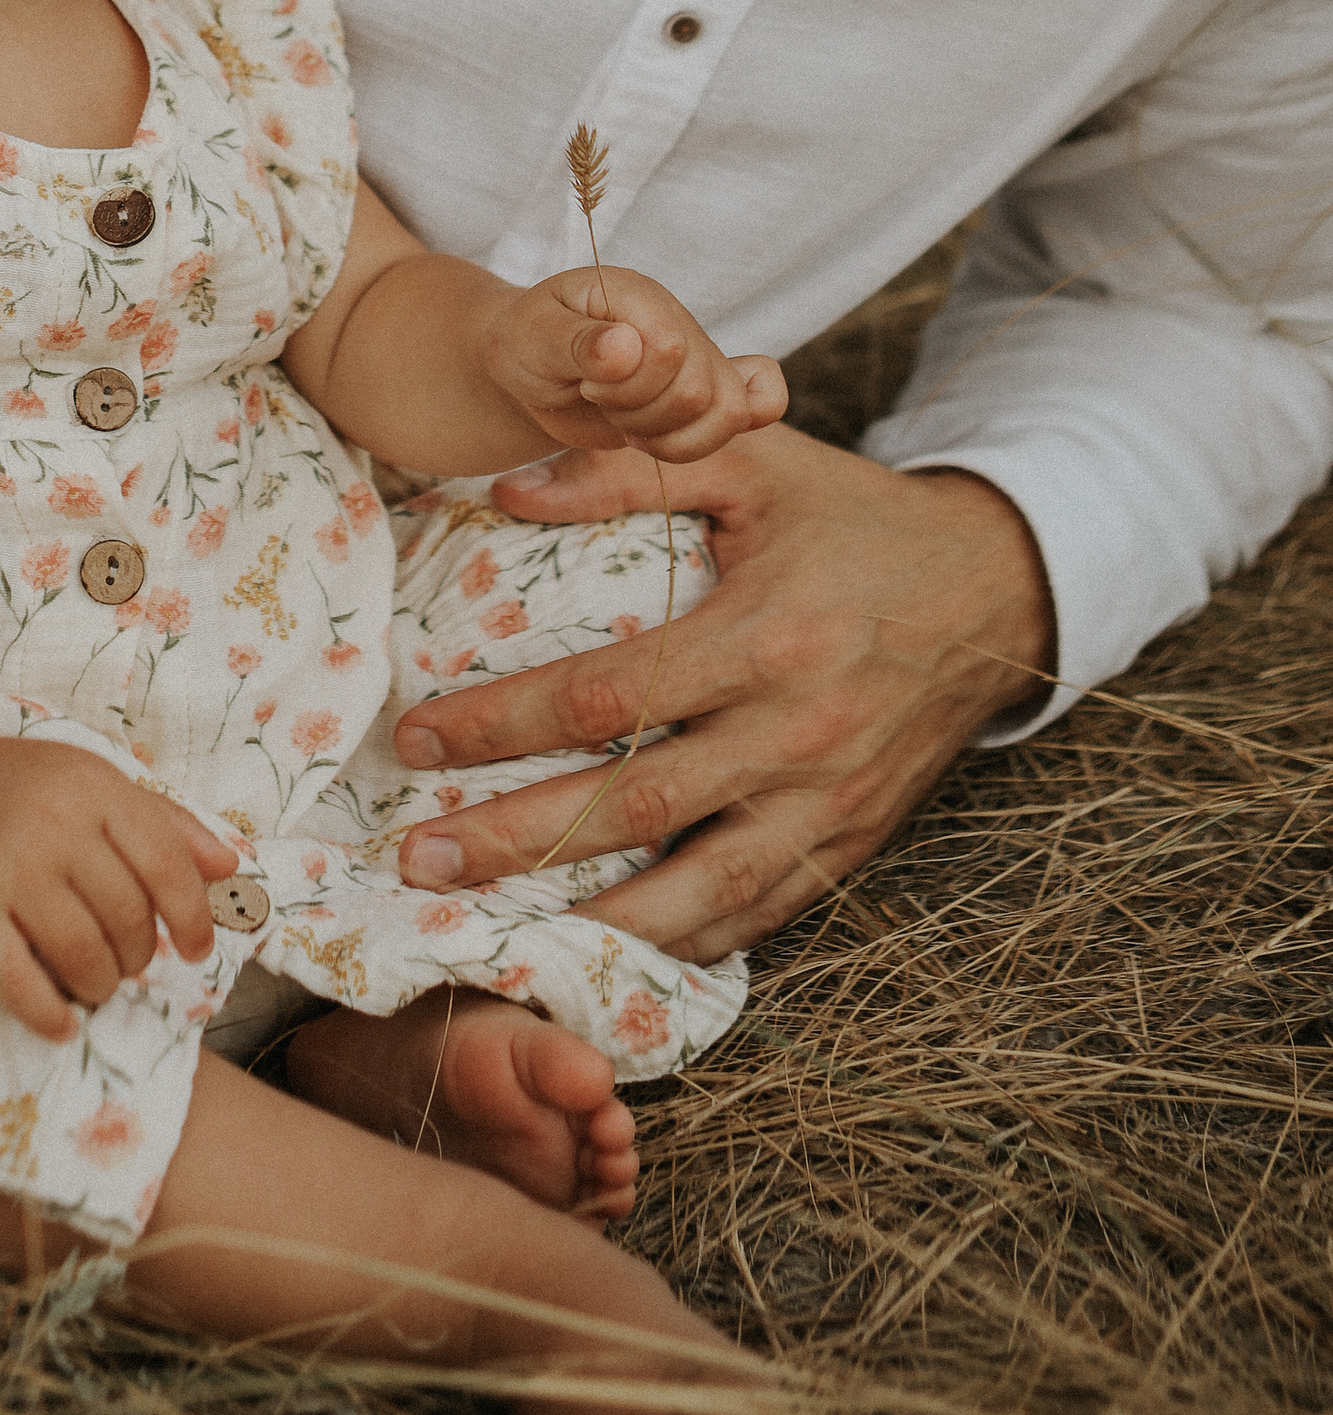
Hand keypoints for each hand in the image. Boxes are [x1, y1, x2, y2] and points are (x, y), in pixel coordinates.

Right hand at [0, 738, 239, 1042]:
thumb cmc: (13, 787)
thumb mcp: (90, 781)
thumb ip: (162, 822)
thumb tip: (229, 869)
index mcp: (91, 785)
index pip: (166, 863)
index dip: (193, 917)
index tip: (196, 950)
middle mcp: (50, 822)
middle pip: (126, 917)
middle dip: (138, 956)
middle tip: (125, 963)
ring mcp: (2, 865)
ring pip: (81, 953)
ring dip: (100, 986)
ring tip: (95, 984)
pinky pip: (17, 979)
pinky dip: (47, 1014)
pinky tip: (61, 1024)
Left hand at [392, 431, 1053, 956]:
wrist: (997, 591)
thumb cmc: (855, 521)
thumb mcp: (754, 463)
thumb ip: (630, 468)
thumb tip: (503, 489)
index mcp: (763, 639)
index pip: (605, 698)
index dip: (500, 725)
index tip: (417, 738)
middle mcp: (795, 737)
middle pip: (630, 812)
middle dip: (513, 842)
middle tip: (417, 859)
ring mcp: (827, 809)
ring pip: (692, 896)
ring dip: (584, 921)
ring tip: (489, 931)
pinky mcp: (849, 849)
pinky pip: (752, 920)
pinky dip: (675, 946)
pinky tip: (599, 950)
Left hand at [483, 264, 786, 462]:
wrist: (531, 368)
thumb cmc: (526, 345)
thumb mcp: (529, 339)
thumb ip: (573, 341)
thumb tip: (624, 345)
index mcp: (638, 295)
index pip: (669, 352)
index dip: (626, 386)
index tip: (584, 381)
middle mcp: (679, 321)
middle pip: (699, 393)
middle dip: (640, 417)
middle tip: (599, 401)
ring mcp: (699, 357)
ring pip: (729, 415)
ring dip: (670, 440)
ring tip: (626, 423)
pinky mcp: (708, 393)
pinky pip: (762, 404)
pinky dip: (723, 430)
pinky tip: (675, 432)